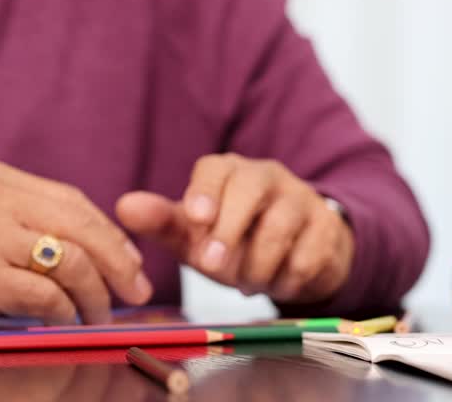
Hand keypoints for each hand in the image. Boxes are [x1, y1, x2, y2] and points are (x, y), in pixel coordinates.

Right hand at [0, 161, 150, 331]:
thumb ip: (22, 216)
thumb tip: (87, 245)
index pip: (73, 202)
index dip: (109, 233)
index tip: (131, 260)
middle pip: (81, 227)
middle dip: (118, 262)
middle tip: (135, 289)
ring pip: (70, 261)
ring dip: (94, 293)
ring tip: (99, 314)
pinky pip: (43, 292)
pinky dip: (63, 310)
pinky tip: (66, 321)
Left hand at [116, 154, 353, 304]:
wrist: (299, 254)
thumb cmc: (237, 240)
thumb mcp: (197, 234)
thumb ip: (162, 221)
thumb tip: (123, 206)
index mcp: (232, 172)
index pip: (216, 168)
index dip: (204, 192)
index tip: (195, 218)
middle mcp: (269, 177)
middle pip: (251, 187)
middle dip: (229, 228)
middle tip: (212, 264)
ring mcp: (302, 200)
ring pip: (280, 226)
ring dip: (257, 264)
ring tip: (245, 283)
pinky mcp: (327, 228)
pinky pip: (308, 254)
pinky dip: (287, 278)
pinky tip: (278, 282)